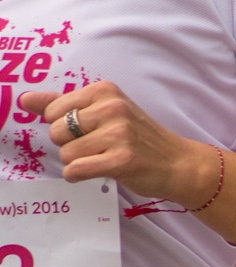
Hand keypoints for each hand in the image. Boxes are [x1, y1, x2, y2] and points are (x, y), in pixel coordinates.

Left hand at [20, 82, 222, 204]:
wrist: (179, 163)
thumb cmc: (139, 139)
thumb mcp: (104, 112)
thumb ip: (62, 104)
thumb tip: (24, 100)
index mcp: (105, 91)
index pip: (53, 110)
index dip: (64, 126)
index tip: (90, 131)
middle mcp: (112, 109)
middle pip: (56, 132)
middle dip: (70, 145)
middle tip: (98, 147)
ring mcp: (118, 135)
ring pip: (66, 153)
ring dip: (78, 162)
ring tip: (103, 159)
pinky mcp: (121, 161)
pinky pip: (76, 170)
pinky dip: (80, 175)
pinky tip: (98, 171)